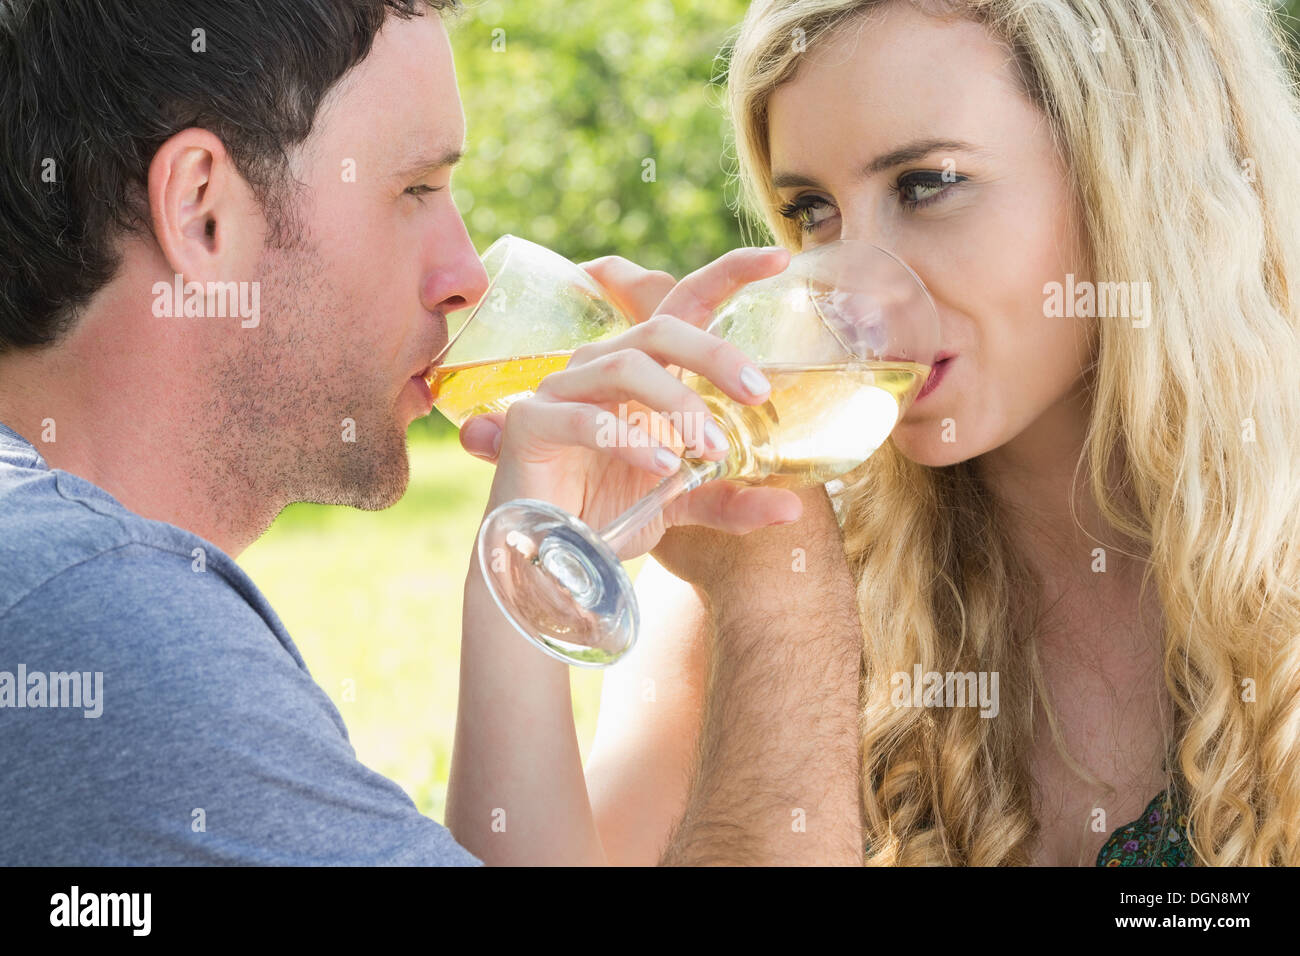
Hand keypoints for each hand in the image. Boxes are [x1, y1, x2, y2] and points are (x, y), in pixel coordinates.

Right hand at [460, 247, 803, 557]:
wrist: (548, 564)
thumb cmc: (608, 516)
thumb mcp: (681, 505)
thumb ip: (729, 499)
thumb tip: (792, 508)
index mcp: (641, 374)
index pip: (684, 308)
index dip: (728, 275)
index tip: (780, 259)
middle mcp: (600, 370)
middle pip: (660, 329)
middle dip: (714, 355)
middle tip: (757, 393)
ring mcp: (561, 392)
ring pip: (625, 365)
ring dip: (677, 402)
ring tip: (711, 448)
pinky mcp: (530, 425)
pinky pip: (583, 417)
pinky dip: (628, 439)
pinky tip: (664, 467)